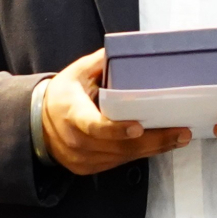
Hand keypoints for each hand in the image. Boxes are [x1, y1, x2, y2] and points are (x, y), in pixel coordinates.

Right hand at [41, 51, 189, 175]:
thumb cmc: (62, 95)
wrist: (36, 124)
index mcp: (71, 114)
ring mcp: (82, 158)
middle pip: (119, 146)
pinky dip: (141, 154)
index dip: (116, 129)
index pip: (94, 126)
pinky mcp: (89, 168)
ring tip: (179, 137)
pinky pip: (120, 163)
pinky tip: (161, 144)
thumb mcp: (75, 73)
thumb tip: (126, 49)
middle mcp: (76, 141)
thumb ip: (100, 63)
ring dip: (154, 149)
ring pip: (124, 158)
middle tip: (180, 132)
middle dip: (153, 140)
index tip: (139, 126)